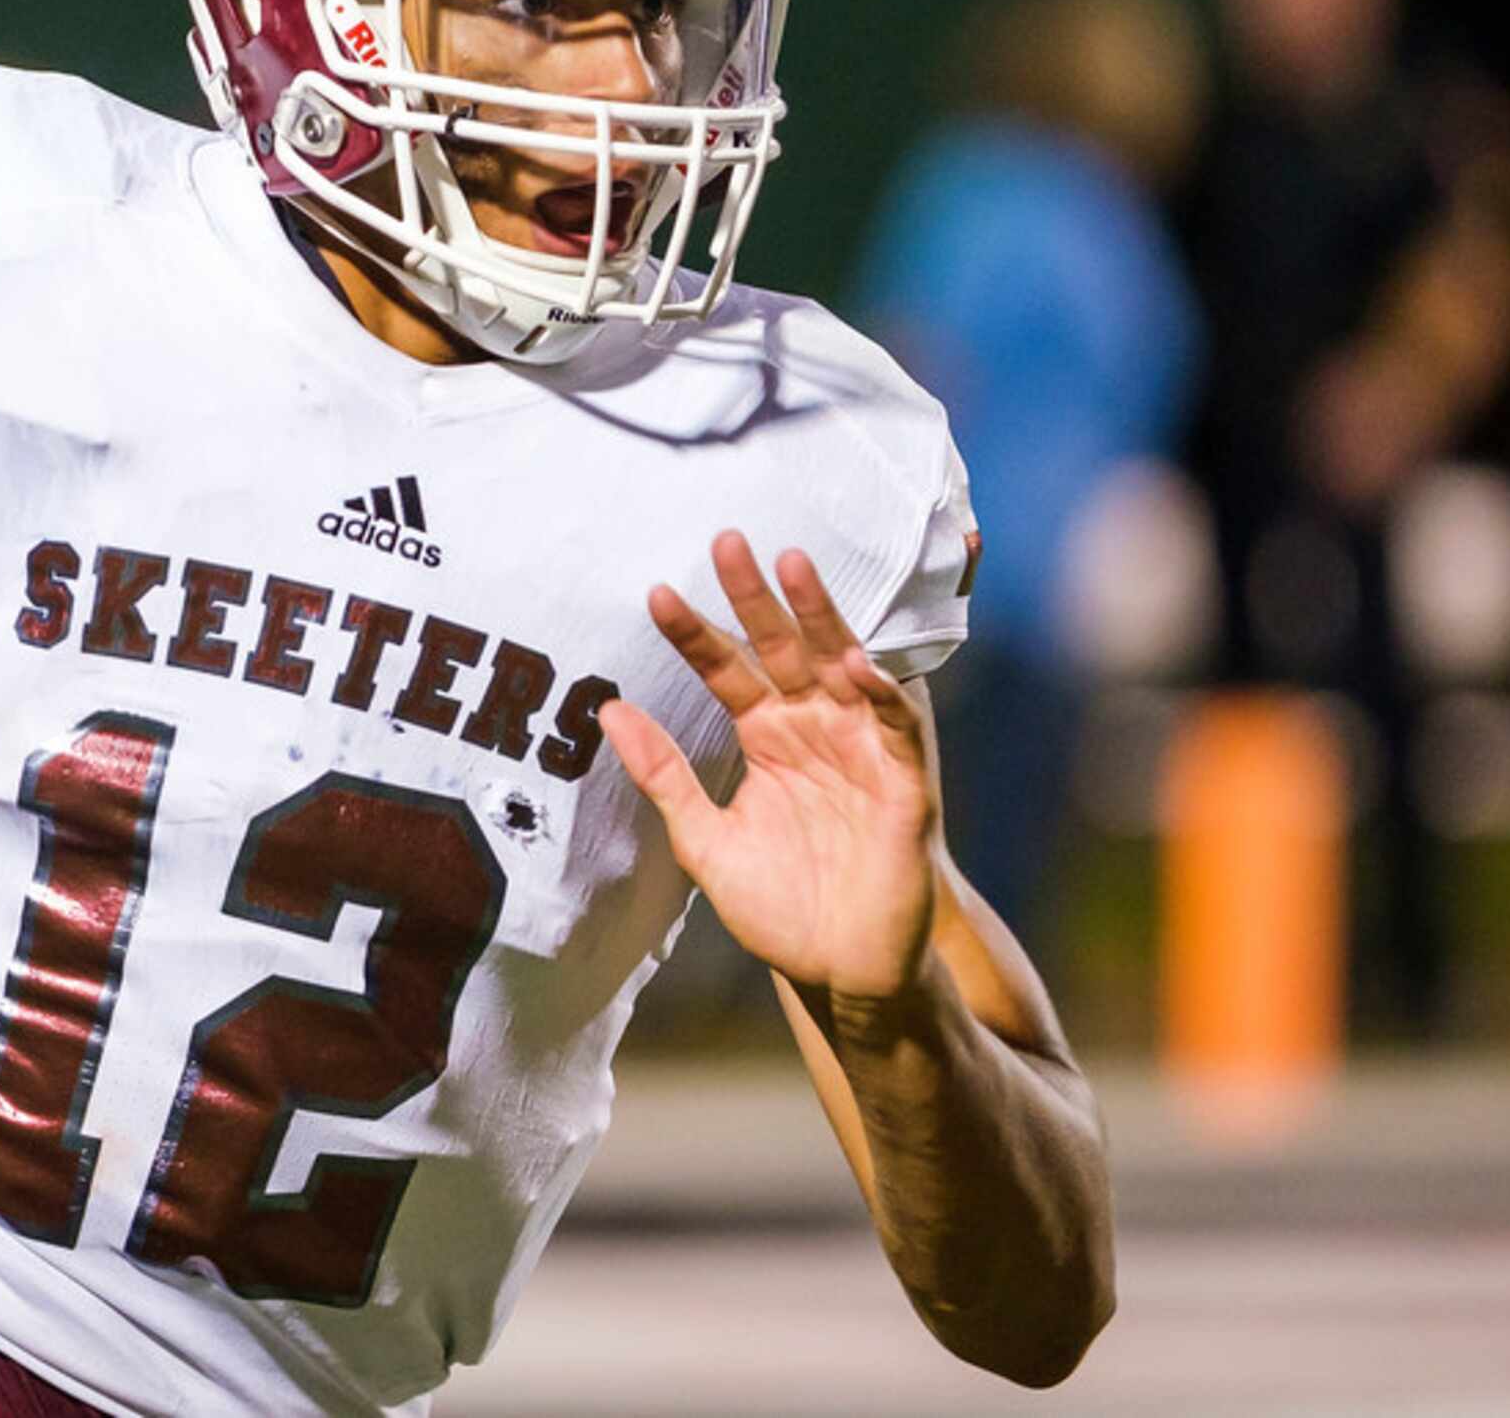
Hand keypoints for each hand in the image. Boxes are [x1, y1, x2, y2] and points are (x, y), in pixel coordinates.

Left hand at [599, 531, 940, 1007]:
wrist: (840, 971)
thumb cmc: (781, 906)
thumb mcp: (704, 841)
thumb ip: (664, 776)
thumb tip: (607, 711)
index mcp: (767, 737)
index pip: (725, 670)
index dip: (693, 634)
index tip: (654, 594)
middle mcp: (814, 729)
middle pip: (782, 648)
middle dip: (755, 596)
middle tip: (725, 539)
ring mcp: (860, 750)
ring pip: (840, 666)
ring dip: (820, 617)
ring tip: (792, 564)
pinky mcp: (903, 784)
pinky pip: (895, 727)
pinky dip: (880, 694)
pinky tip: (853, 664)